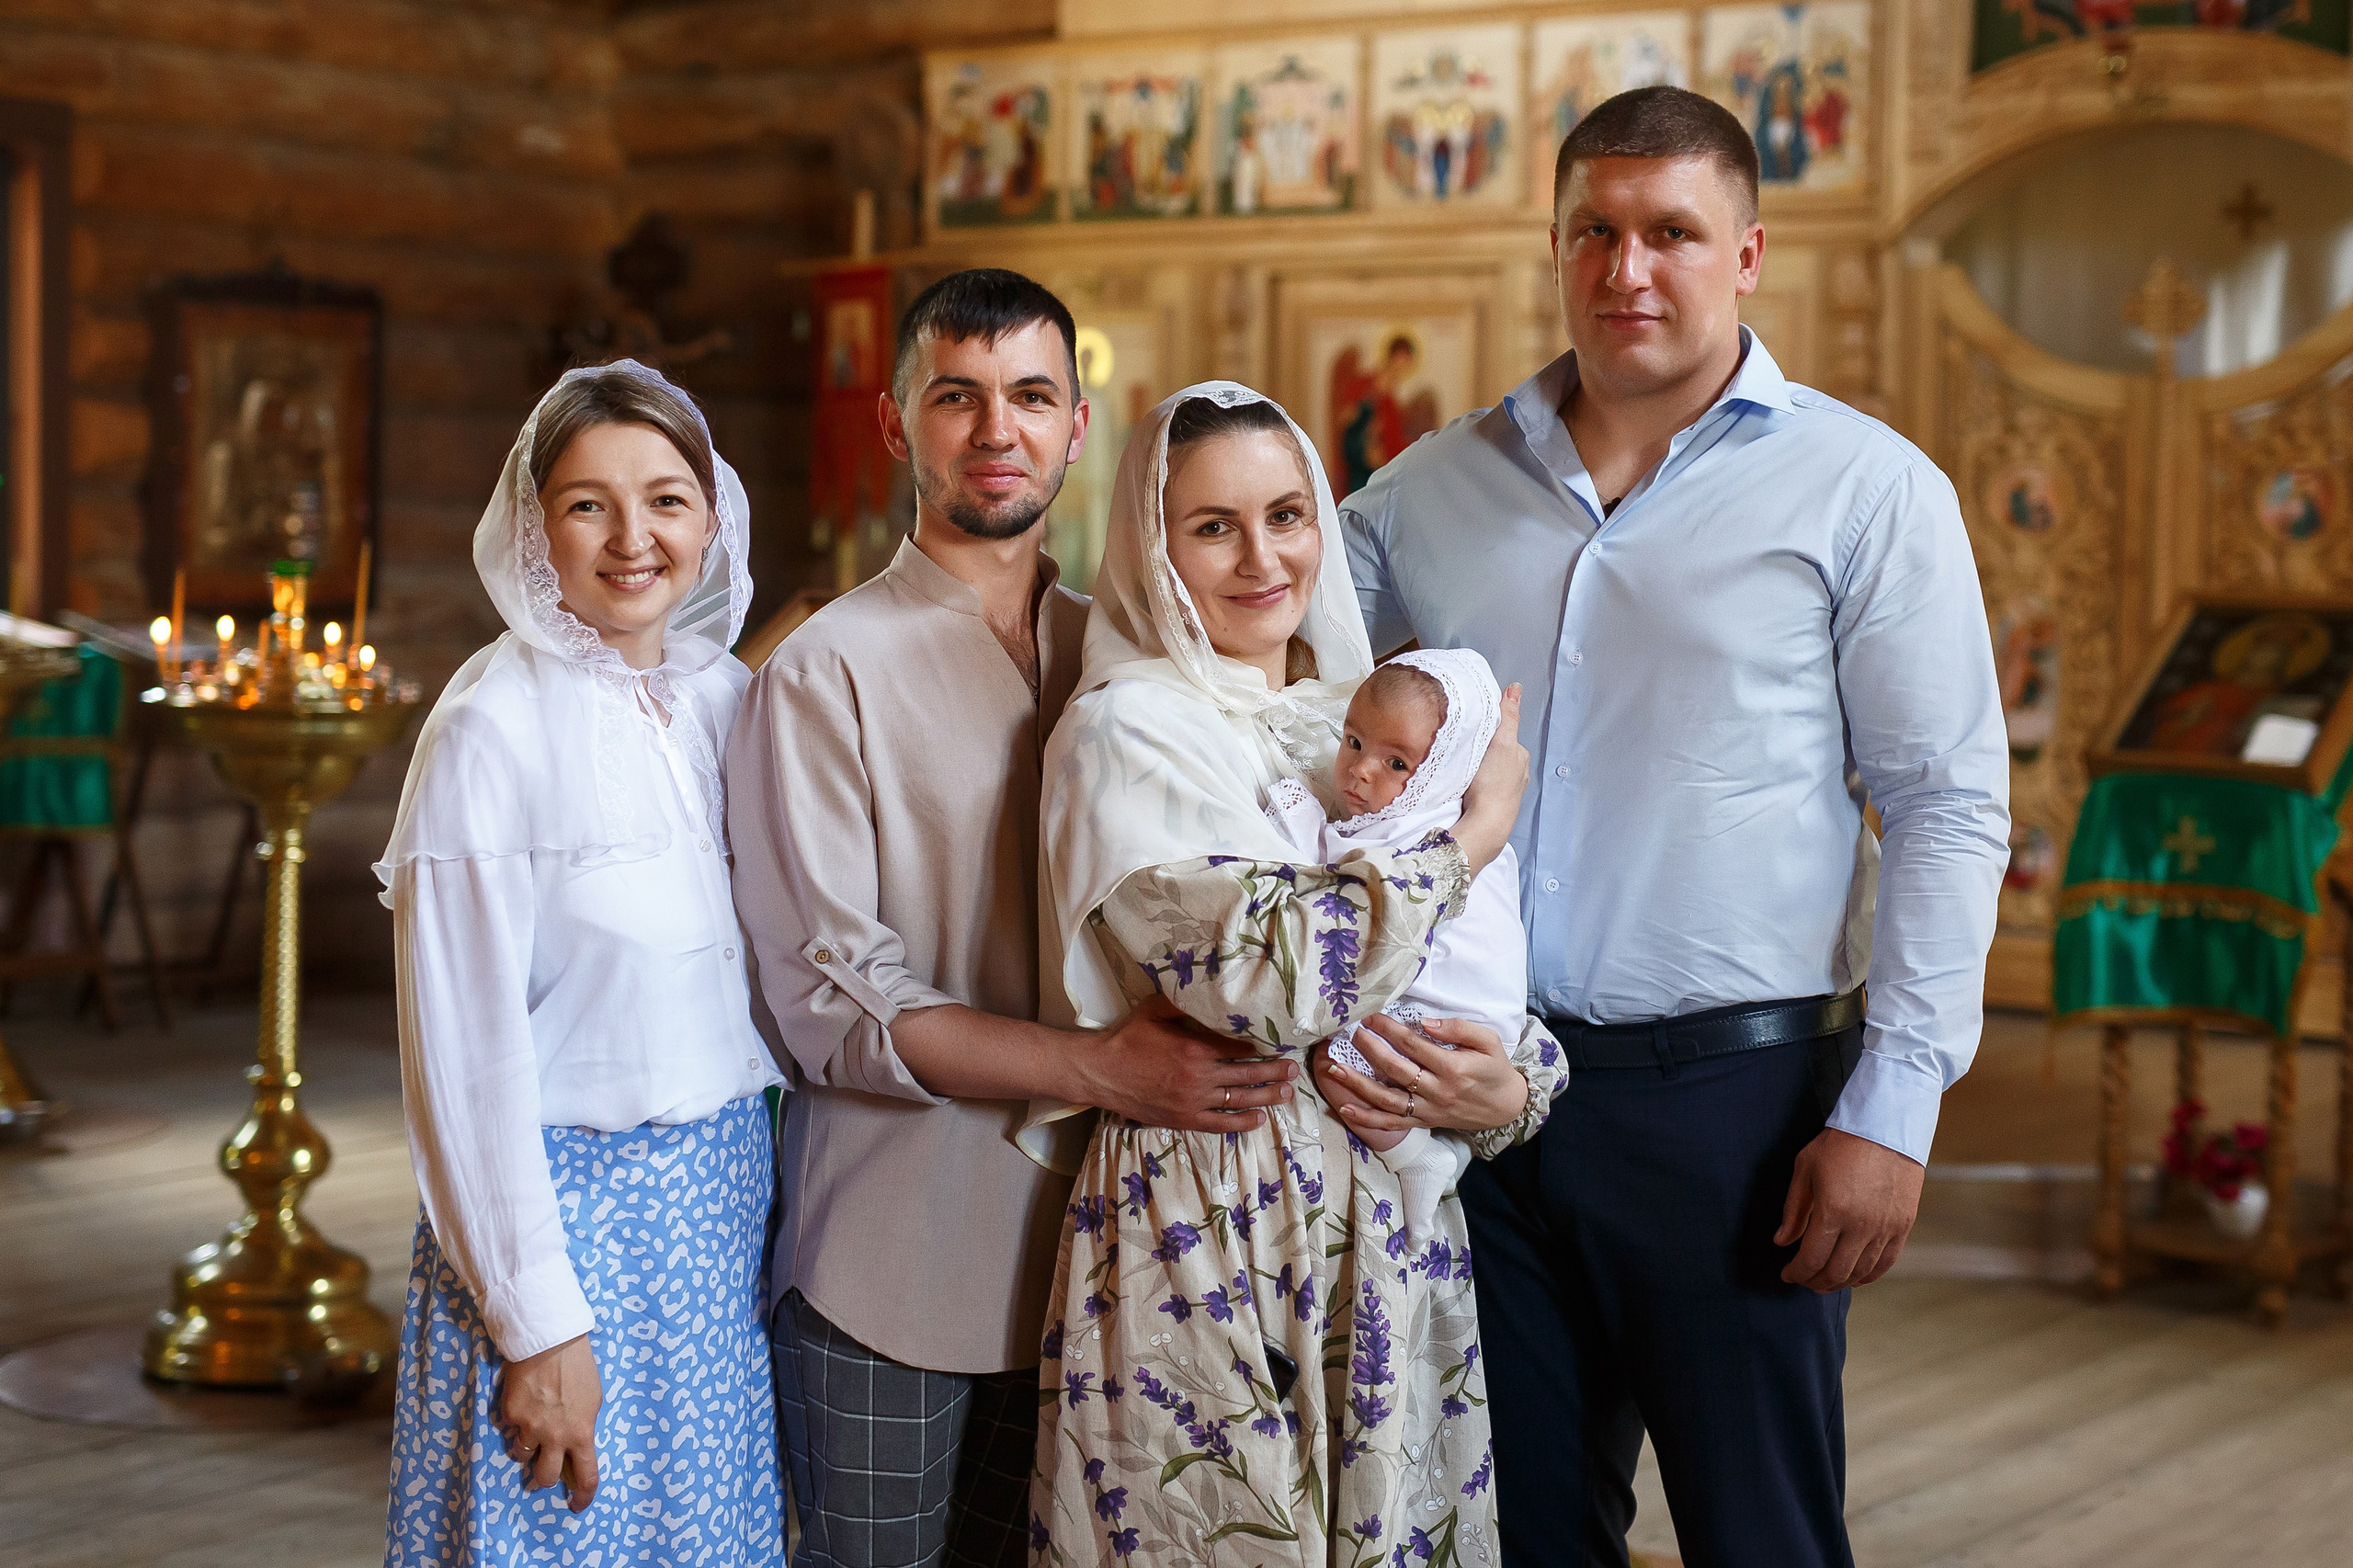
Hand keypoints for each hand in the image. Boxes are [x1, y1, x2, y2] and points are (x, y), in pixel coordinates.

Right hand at [497, 1334, 601, 1510]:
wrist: (550, 1341)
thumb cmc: (578, 1367)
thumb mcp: (593, 1400)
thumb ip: (582, 1427)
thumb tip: (573, 1445)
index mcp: (581, 1433)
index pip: (586, 1476)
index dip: (583, 1496)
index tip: (577, 1505)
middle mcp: (554, 1436)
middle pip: (544, 1477)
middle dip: (544, 1479)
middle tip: (544, 1472)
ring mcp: (529, 1427)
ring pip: (522, 1455)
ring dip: (527, 1448)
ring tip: (531, 1428)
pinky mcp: (510, 1414)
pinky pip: (511, 1429)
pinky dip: (516, 1422)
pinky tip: (523, 1403)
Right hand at [1076, 995, 1296, 1131]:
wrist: (1100, 1073)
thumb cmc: (1127, 1038)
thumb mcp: (1154, 1010)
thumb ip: (1184, 1002)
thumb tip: (1209, 990)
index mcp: (1195, 1048)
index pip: (1239, 1048)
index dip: (1260, 1046)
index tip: (1277, 1042)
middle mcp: (1199, 1077)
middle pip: (1247, 1074)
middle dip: (1273, 1071)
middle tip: (1292, 1069)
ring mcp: (1193, 1101)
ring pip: (1239, 1100)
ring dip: (1266, 1096)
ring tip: (1286, 1093)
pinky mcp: (1184, 1119)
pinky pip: (1220, 1124)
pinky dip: (1242, 1122)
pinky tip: (1259, 1118)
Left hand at [1317, 1014, 1528, 1133]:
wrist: (1506, 1107)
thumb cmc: (1495, 1068)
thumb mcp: (1488, 1040)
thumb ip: (1458, 1027)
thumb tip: (1424, 1022)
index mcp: (1453, 1068)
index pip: (1413, 1045)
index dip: (1389, 1029)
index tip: (1371, 1016)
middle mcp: (1437, 1091)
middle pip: (1395, 1069)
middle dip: (1370, 1049)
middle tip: (1351, 1032)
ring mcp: (1428, 1110)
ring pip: (1386, 1099)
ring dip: (1358, 1084)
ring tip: (1334, 1069)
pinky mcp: (1423, 1123)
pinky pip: (1391, 1123)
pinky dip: (1367, 1119)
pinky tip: (1345, 1108)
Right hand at [1452, 685, 1526, 873]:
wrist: (1486, 823)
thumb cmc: (1494, 783)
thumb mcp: (1502, 742)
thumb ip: (1508, 716)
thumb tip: (1516, 688)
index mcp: (1520, 755)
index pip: (1505, 733)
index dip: (1489, 728)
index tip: (1474, 728)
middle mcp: (1517, 773)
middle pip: (1497, 751)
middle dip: (1484, 748)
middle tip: (1465, 746)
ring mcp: (1506, 790)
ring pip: (1491, 769)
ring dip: (1479, 766)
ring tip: (1464, 765)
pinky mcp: (1493, 804)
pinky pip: (1484, 785)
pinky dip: (1477, 782)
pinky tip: (1467, 784)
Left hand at [1775, 1128, 1924, 1291]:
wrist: (1885, 1127)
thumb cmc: (1840, 1144)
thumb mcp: (1805, 1169)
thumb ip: (1793, 1210)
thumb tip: (1781, 1241)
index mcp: (1833, 1211)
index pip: (1811, 1259)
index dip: (1796, 1273)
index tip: (1787, 1274)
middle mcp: (1861, 1226)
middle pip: (1835, 1272)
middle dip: (1814, 1282)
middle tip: (1803, 1280)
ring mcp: (1885, 1228)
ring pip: (1861, 1272)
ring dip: (1840, 1283)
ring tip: (1824, 1282)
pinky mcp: (1903, 1226)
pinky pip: (1886, 1263)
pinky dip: (1868, 1276)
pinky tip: (1854, 1277)